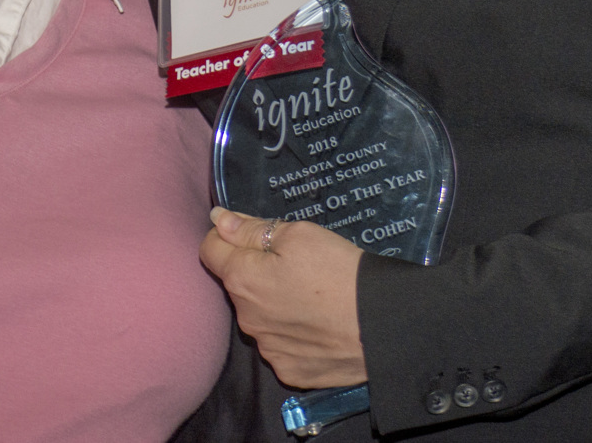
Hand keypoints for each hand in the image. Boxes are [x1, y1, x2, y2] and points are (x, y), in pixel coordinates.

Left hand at [200, 207, 366, 388]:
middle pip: (237, 284)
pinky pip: (280, 345)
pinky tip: (317, 325)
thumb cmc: (339, 271)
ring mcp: (267, 348)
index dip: (226, 235)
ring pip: (259, 317)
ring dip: (273, 304)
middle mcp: (246, 318)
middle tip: (294, 264)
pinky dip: (292, 333)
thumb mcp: (299, 234)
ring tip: (311, 296)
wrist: (381, 326)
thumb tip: (217, 220)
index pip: (210, 249)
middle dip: (255, 271)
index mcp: (242, 279)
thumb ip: (252, 229)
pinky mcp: (288, 370)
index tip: (252, 233)